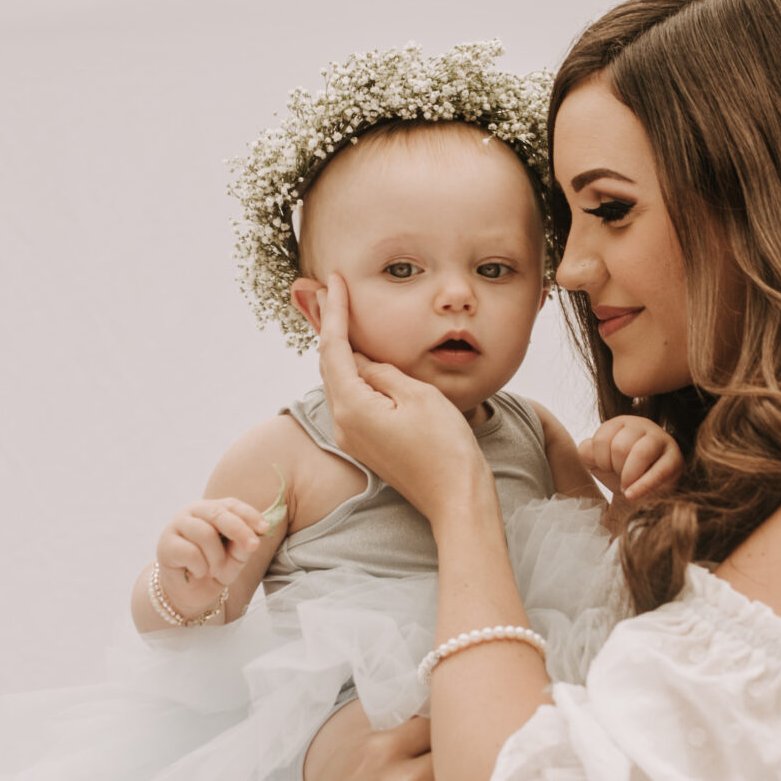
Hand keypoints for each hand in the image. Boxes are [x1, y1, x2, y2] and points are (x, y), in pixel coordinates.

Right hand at [154, 495, 268, 617]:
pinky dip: (201, 568)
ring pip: (205, 534)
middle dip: (239, 529)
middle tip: (253, 546)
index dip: (249, 514)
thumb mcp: (235, 559)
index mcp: (211, 510)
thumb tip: (252, 539)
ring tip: (214, 571)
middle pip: (218, 513)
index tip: (265, 528)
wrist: (190, 593)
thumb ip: (242, 546)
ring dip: (216, 558)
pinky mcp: (165, 545)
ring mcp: (176, 526)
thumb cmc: (214, 569)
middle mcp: (192, 512)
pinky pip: (191, 552)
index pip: (231, 505)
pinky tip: (197, 573)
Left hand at [316, 272, 482, 519]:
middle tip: (325, 290)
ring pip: (339, 381)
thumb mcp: (418, 395)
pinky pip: (351, 399)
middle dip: (328, 326)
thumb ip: (385, 372)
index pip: (335, 347)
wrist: (455, 499)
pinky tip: (357, 358)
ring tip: (336, 315)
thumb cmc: (444, 447)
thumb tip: (365, 362)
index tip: (334, 281)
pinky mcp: (365, 445)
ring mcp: (352, 437)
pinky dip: (350, 372)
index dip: (334, 311)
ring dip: (338, 349)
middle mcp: (343, 422)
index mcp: (352, 406)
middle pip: (329, 363)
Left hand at [578, 416, 682, 505]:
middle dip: (617, 469)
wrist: (642, 496)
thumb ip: (587, 451)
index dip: (601, 461)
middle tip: (621, 478)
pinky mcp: (676, 459)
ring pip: (640, 453)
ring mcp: (662, 439)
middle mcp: (643, 425)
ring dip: (629, 476)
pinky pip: (658, 472)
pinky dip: (642, 486)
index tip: (607, 469)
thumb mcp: (596, 462)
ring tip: (628, 487)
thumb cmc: (619, 474)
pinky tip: (632, 495)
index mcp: (621, 422)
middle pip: (620, 446)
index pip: (602, 438)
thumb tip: (589, 448)